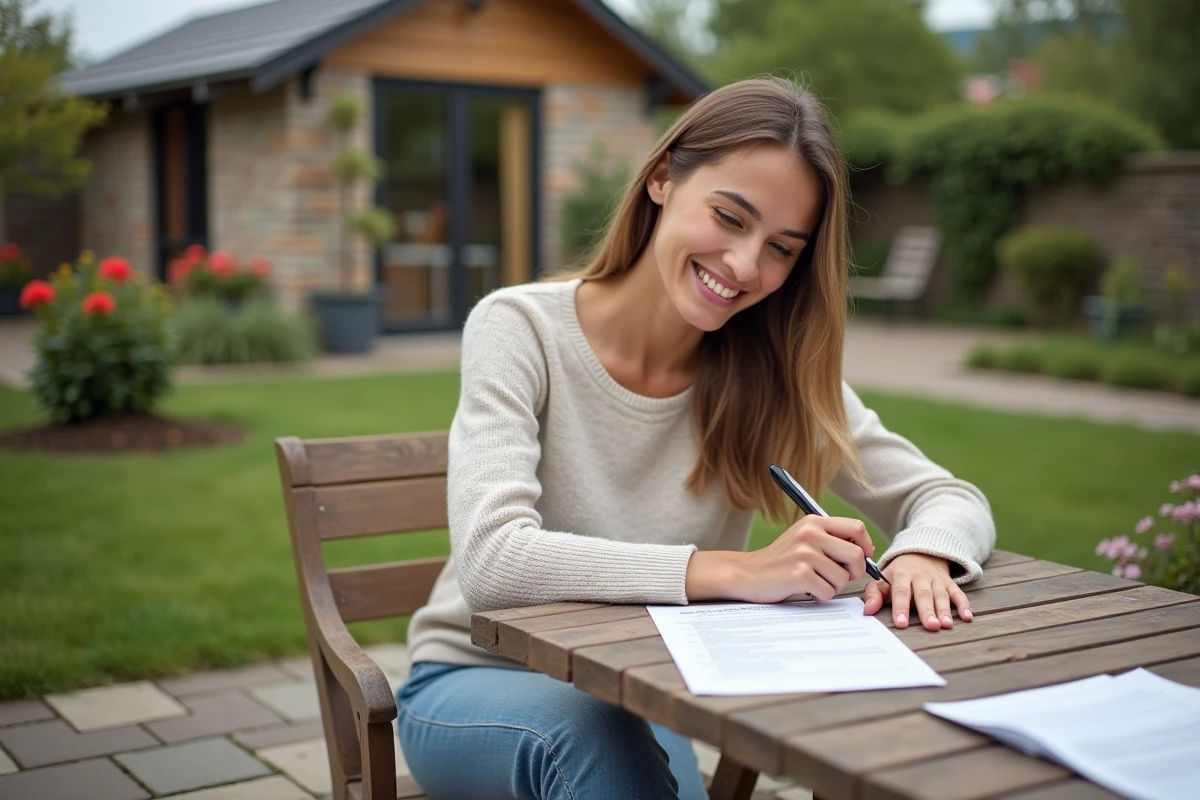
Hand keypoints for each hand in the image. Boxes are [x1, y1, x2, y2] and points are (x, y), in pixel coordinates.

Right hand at [688, 516, 873, 603]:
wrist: (747, 574)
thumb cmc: (780, 561)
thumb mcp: (804, 539)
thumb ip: (831, 539)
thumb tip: (866, 550)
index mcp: (813, 522)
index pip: (856, 527)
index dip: (865, 545)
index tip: (861, 558)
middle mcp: (810, 534)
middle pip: (856, 555)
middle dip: (855, 572)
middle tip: (839, 576)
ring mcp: (804, 554)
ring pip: (843, 578)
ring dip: (832, 586)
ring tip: (814, 582)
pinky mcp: (800, 574)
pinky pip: (828, 592)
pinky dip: (820, 596)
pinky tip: (805, 589)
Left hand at [862, 553, 972, 629]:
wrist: (920, 552)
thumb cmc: (898, 573)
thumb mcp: (883, 579)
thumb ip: (874, 594)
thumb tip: (867, 611)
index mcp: (901, 574)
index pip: (900, 591)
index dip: (901, 607)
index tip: (901, 624)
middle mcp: (920, 576)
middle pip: (924, 595)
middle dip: (927, 611)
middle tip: (930, 626)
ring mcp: (936, 580)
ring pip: (941, 595)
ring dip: (945, 610)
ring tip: (946, 625)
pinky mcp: (949, 583)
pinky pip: (958, 593)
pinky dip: (964, 604)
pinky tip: (967, 617)